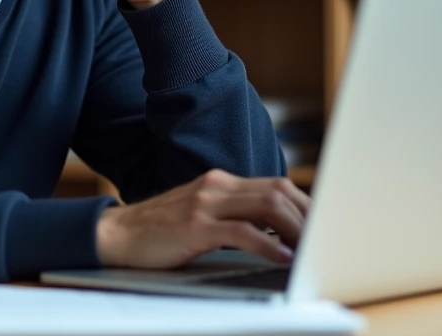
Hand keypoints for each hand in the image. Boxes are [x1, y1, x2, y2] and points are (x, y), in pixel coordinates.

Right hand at [95, 169, 310, 268]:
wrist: (116, 235)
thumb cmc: (161, 232)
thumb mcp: (201, 215)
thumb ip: (232, 215)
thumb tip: (276, 234)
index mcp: (220, 182)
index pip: (276, 185)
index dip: (304, 204)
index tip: (322, 225)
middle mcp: (217, 186)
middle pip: (278, 191)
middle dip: (308, 216)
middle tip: (325, 240)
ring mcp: (206, 203)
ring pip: (267, 207)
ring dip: (296, 229)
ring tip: (310, 250)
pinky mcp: (195, 226)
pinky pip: (243, 232)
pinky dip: (269, 245)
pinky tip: (282, 258)